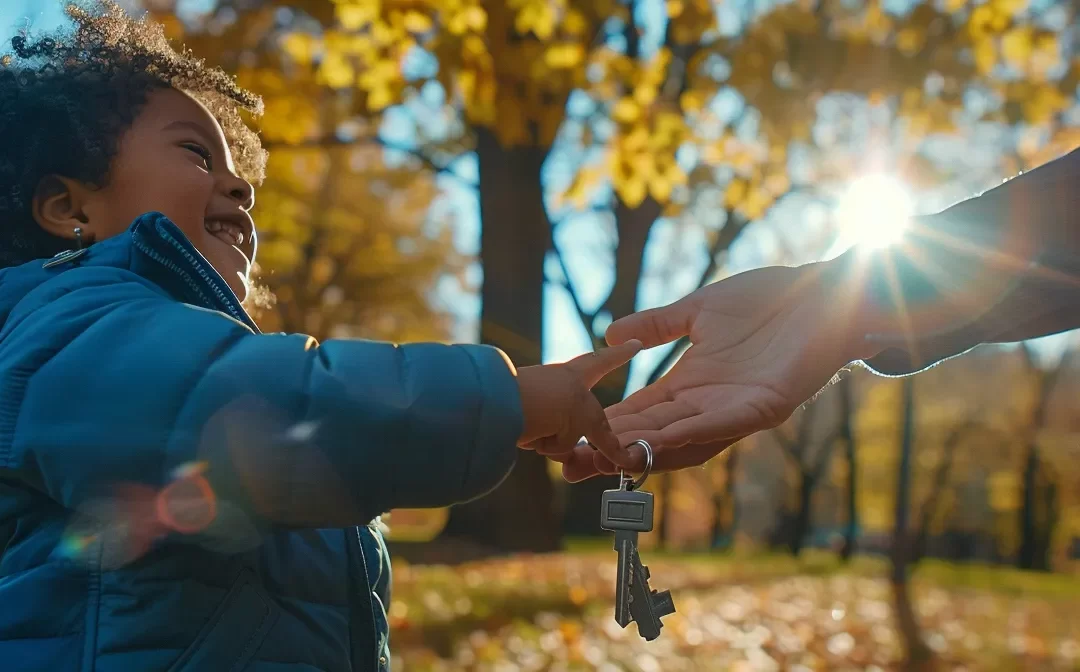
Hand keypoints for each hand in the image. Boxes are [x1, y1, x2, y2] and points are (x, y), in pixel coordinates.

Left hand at [516, 340, 642, 468]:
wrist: (499, 408)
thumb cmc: (548, 402)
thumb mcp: (587, 416)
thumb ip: (604, 436)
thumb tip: (615, 456)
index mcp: (576, 373)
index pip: (605, 360)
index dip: (621, 354)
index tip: (635, 342)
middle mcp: (560, 386)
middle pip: (586, 419)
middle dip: (578, 429)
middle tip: (563, 431)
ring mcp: (541, 407)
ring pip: (569, 437)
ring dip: (559, 443)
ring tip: (541, 434)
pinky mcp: (524, 424)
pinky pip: (547, 446)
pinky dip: (541, 446)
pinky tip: (529, 440)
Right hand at [560, 260, 870, 481]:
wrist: (825, 291)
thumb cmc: (769, 298)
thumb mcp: (700, 310)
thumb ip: (657, 325)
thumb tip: (611, 335)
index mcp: (693, 382)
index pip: (641, 412)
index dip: (606, 425)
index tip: (569, 436)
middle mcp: (710, 404)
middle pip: (654, 436)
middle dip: (613, 450)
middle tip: (570, 464)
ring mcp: (737, 409)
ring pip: (682, 440)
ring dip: (643, 451)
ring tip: (604, 458)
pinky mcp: (764, 407)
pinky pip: (720, 427)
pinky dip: (687, 435)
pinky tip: (656, 441)